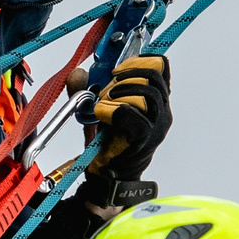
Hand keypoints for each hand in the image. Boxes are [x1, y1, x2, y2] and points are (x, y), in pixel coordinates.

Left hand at [85, 55, 171, 178]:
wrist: (109, 177)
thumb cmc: (109, 144)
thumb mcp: (99, 109)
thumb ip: (87, 90)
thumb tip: (77, 73)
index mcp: (157, 102)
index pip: (161, 67)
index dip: (140, 61)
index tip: (118, 68)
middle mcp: (162, 112)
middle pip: (153, 77)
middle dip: (126, 75)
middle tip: (108, 86)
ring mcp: (156, 126)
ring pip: (147, 93)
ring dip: (120, 91)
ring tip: (102, 102)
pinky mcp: (144, 138)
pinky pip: (131, 114)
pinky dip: (112, 109)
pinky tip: (101, 114)